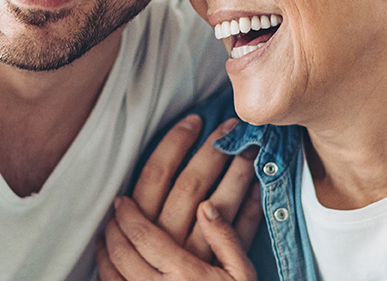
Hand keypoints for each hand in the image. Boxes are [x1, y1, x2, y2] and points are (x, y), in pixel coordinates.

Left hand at [98, 196, 256, 280]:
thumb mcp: (243, 275)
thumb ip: (225, 239)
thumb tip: (206, 206)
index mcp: (184, 274)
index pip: (142, 235)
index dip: (127, 214)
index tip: (122, 201)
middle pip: (120, 252)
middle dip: (111, 228)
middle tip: (112, 214)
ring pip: (109, 275)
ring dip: (103, 252)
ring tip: (106, 237)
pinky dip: (104, 277)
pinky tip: (109, 269)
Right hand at [126, 115, 263, 260]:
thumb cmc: (141, 272)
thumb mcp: (125, 240)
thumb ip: (137, 211)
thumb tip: (151, 170)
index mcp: (142, 224)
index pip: (156, 173)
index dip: (175, 143)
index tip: (194, 121)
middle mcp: (168, 237)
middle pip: (191, 184)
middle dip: (212, 150)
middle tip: (229, 127)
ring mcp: (196, 254)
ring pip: (220, 205)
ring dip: (238, 174)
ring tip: (251, 149)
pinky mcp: (219, 270)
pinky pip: (241, 235)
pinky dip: (253, 210)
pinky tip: (261, 189)